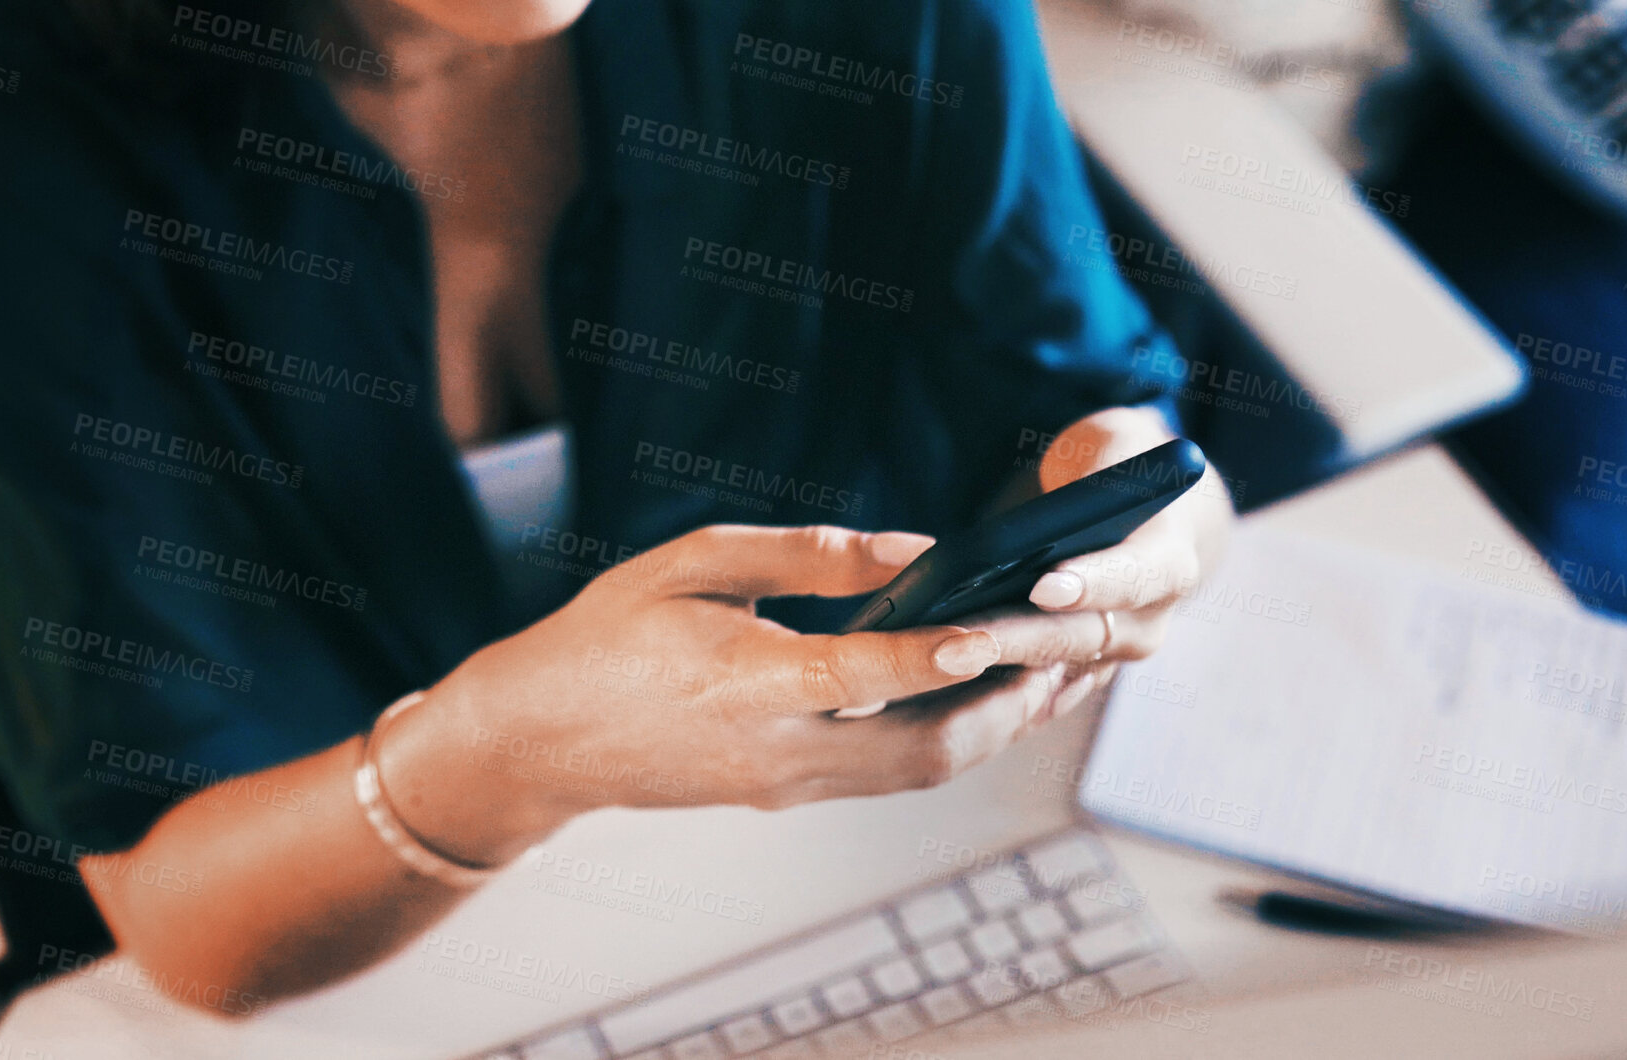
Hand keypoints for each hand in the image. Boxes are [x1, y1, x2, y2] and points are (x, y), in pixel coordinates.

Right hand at [375, 524, 1077, 866]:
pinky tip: (990, 699)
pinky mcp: (790, 795)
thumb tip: (913, 551)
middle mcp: (780, 752)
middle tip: (1087, 651)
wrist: (539, 742)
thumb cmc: (603, 637)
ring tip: (1066, 675)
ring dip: (1003, 726)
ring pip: (925, 771)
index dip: (943, 650)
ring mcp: (789, 785)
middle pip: (928, 745)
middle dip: (1018, 702)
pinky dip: (956, 737)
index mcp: (745, 684)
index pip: (867, 673)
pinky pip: (896, 773)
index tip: (1007, 623)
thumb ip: (804, 556)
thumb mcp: (686, 564)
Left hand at [867, 405, 1233, 725]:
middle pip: (1077, 637)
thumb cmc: (1114, 468)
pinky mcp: (1067, 674)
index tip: (1043, 585)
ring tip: (921, 663)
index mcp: (1168, 562)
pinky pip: (1024, 690)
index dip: (1093, 582)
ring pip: (1045, 672)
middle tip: (954, 645)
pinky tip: (920, 685)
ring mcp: (1106, 658)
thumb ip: (1094, 472)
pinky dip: (978, 689)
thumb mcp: (1109, 446)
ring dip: (985, 671)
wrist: (1132, 518)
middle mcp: (1146, 622)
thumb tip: (1051, 513)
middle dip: (1014, 640)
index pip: (1138, 577)